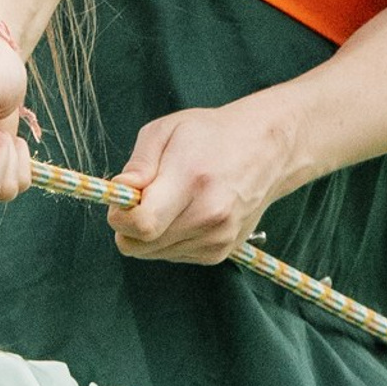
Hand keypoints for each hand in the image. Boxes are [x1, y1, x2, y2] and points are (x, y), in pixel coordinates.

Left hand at [111, 98, 294, 264]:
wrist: (266, 151)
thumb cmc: (210, 134)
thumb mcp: (166, 130)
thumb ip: (138, 163)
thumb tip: (120, 192)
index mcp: (192, 183)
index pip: (141, 225)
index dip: (120, 217)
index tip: (123, 199)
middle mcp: (209, 217)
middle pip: (140, 246)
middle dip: (130, 225)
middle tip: (145, 196)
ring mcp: (217, 239)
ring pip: (153, 253)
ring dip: (150, 232)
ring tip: (172, 200)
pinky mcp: (220, 253)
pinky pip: (172, 255)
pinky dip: (168, 238)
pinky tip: (186, 212)